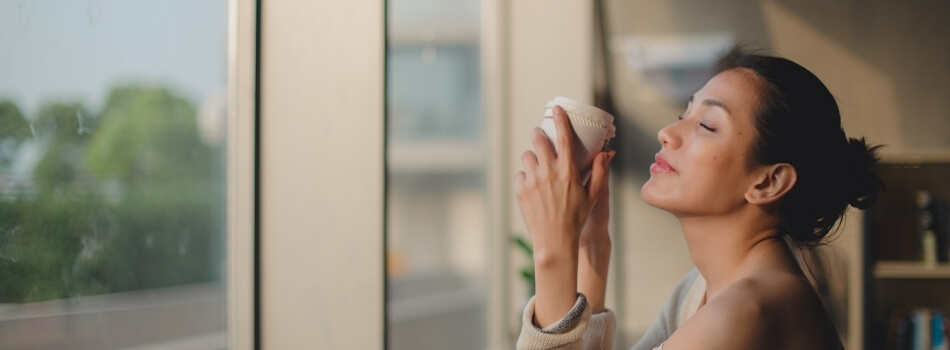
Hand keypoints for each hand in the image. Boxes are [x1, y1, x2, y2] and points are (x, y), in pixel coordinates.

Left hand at [515, 105, 611, 326]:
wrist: (554, 241)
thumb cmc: (576, 219)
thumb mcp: (592, 196)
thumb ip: (598, 172)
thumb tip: (606, 153)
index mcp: (568, 170)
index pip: (564, 137)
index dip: (560, 120)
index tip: (557, 109)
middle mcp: (549, 172)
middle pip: (538, 140)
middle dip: (538, 134)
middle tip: (539, 136)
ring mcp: (533, 180)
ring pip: (527, 157)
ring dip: (531, 158)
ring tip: (537, 167)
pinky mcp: (521, 190)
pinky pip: (520, 175)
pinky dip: (525, 178)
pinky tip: (532, 187)